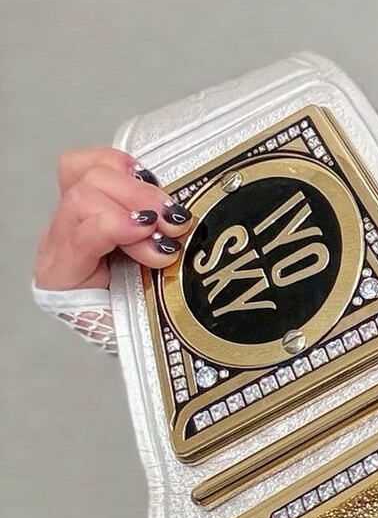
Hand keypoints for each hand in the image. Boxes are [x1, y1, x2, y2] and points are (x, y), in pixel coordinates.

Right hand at [33, 147, 190, 289]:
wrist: (143, 353)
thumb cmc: (152, 301)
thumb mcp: (159, 248)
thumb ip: (159, 221)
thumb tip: (181, 204)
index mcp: (84, 216)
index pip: (84, 165)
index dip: (122, 165)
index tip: (158, 185)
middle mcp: (63, 230)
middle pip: (85, 178)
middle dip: (137, 191)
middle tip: (172, 219)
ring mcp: (57, 252)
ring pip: (81, 199)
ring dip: (131, 213)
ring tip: (160, 242)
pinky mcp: (59, 277)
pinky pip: (82, 237)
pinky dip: (116, 229)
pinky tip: (145, 241)